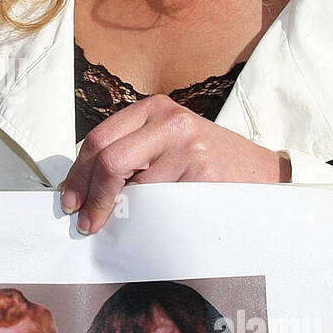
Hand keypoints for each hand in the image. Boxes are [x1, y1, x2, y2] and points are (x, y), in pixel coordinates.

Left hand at [60, 95, 291, 234]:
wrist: (261, 174)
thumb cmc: (206, 164)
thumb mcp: (165, 144)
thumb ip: (130, 153)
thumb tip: (82, 186)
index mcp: (152, 110)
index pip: (98, 140)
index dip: (78, 175)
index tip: (71, 201)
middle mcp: (168, 120)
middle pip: (108, 159)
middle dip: (92, 196)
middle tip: (86, 222)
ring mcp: (186, 145)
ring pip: (133, 188)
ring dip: (125, 213)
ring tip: (134, 221)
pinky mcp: (202, 173)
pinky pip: (159, 205)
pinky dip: (150, 220)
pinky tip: (161, 221)